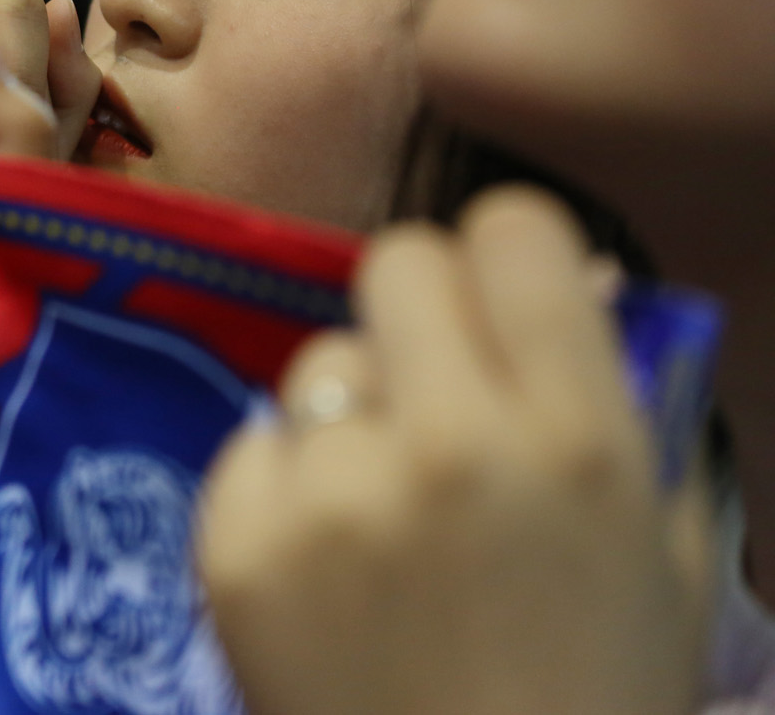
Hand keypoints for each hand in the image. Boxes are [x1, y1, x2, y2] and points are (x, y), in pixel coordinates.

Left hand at [196, 187, 711, 714]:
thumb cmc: (593, 697)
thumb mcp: (661, 554)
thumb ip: (625, 411)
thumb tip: (576, 284)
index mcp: (576, 437)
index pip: (511, 230)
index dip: (503, 261)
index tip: (498, 303)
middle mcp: (449, 440)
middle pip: (395, 261)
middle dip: (416, 314)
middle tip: (428, 387)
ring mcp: (332, 489)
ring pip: (318, 366)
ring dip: (348, 421)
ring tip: (381, 520)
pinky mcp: (238, 538)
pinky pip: (253, 450)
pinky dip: (281, 496)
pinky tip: (323, 571)